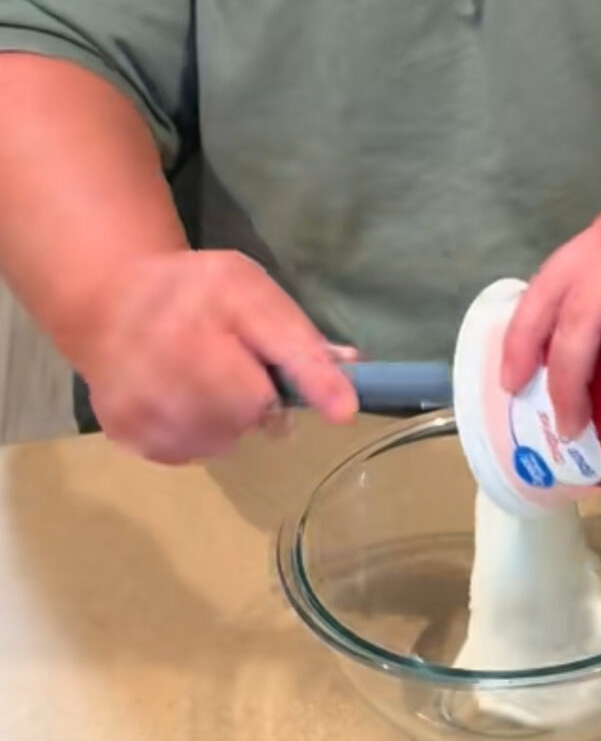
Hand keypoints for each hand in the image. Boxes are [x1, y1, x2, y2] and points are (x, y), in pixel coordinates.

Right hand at [74, 248, 357, 463]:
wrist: (110, 303)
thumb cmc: (192, 290)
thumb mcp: (247, 286)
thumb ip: (293, 330)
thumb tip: (350, 365)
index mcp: (202, 315)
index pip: (268, 358)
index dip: (309, 385)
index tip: (344, 410)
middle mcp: (164, 361)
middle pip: (247, 413)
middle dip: (257, 399)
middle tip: (239, 369)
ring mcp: (140, 403)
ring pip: (220, 441)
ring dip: (228, 422)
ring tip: (208, 382)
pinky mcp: (124, 433)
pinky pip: (188, 454)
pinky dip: (197, 435)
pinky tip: (182, 400)